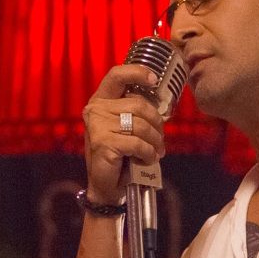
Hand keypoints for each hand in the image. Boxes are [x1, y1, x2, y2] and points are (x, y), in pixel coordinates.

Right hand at [82, 65, 164, 204]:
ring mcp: (97, 125)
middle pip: (139, 105)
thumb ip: (137, 112)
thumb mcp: (127, 127)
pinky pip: (137, 143)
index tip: (154, 79)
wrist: (106, 185)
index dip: (137, 72)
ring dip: (155, 141)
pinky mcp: (103, 143)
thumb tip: (162, 104)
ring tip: (155, 151)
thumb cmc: (120, 154)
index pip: (117, 75)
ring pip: (141, 125)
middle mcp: (96, 109)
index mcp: (101, 100)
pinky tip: (147, 159)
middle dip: (156, 123)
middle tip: (160, 139)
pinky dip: (148, 153)